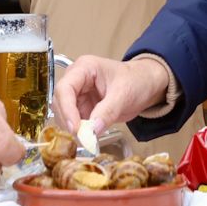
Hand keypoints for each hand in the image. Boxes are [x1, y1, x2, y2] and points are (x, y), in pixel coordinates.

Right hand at [53, 55, 169, 136]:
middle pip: (60, 101)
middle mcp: (77, 80)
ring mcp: (78, 94)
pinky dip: (79, 131)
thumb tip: (92, 130)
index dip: (66, 109)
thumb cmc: (137, 80)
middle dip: (69, 120)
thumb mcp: (124, 94)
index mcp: (84, 68)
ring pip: (63, 113)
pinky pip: (74, 121)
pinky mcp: (82, 108)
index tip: (75, 128)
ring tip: (88, 137)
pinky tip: (88, 137)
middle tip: (83, 137)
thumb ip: (108, 111)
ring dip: (72, 127)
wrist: (146, 85)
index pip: (65, 88)